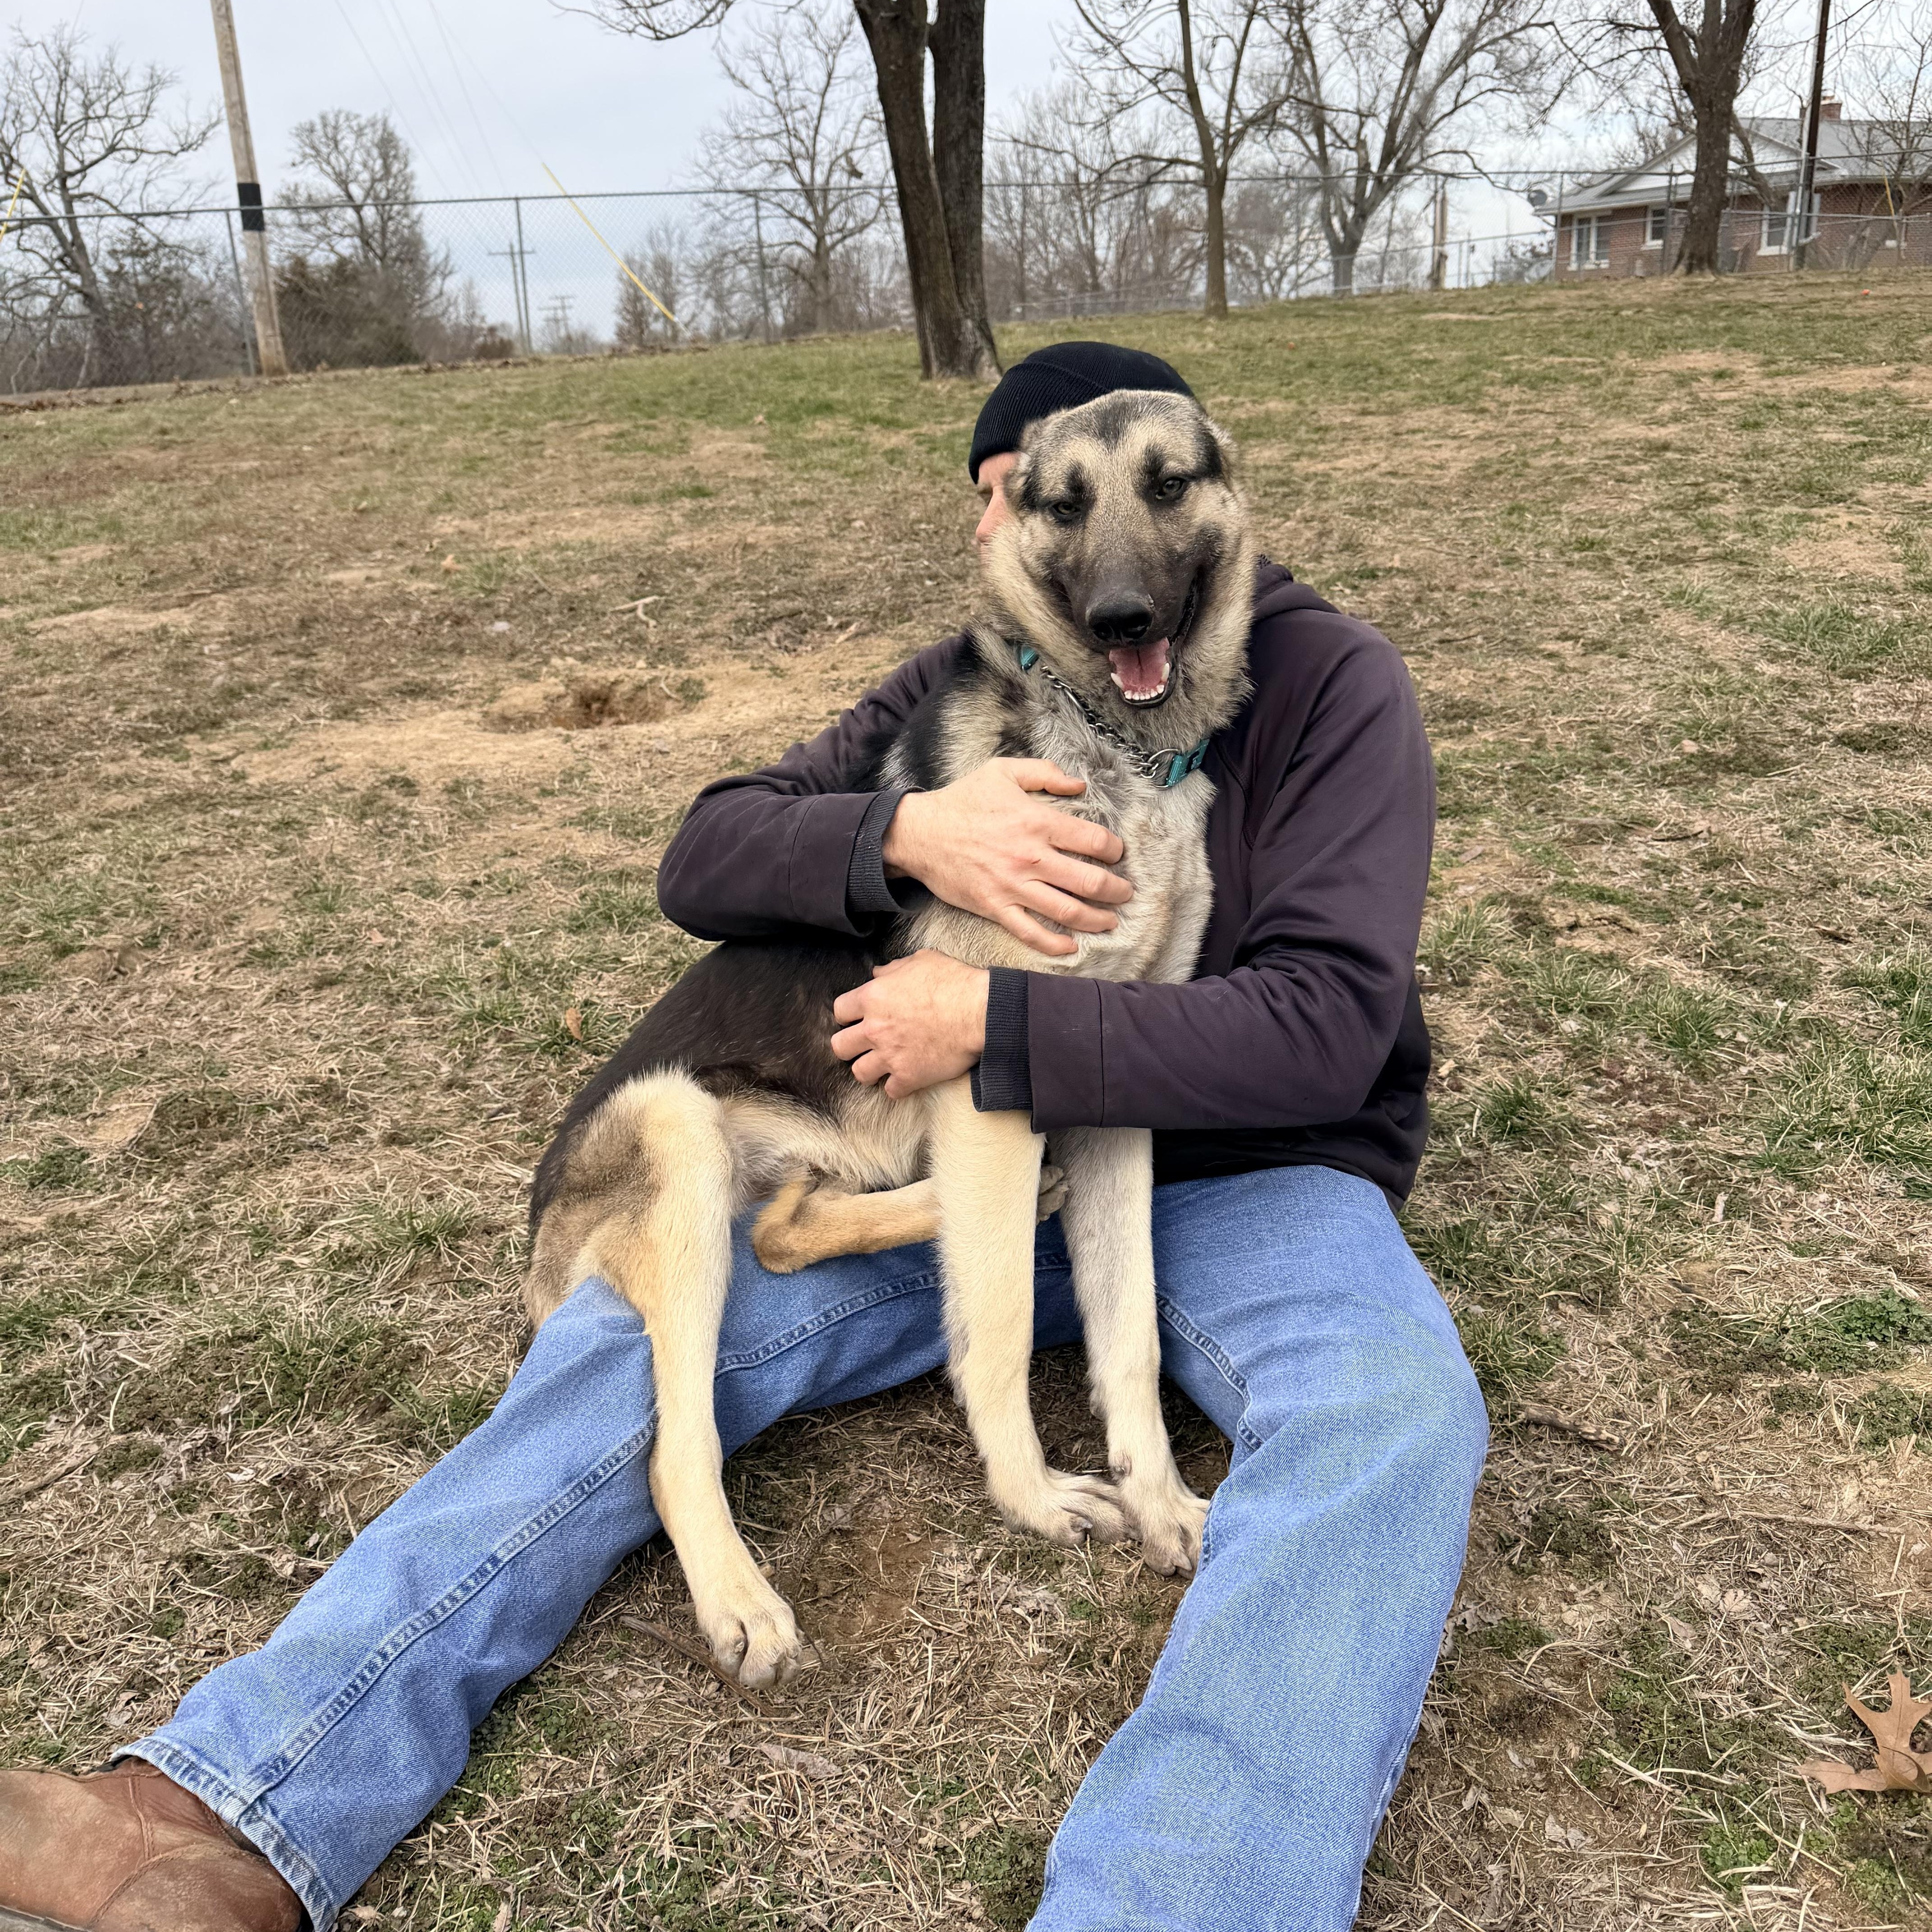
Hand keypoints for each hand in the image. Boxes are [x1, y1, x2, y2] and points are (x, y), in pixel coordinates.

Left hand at [831, 952, 988, 1098]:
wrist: (980, 1012)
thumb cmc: (954, 982)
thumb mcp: (921, 961)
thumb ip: (894, 969)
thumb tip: (878, 973)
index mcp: (873, 997)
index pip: (840, 1010)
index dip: (848, 1015)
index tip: (858, 1018)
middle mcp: (875, 1029)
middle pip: (840, 1047)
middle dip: (851, 1046)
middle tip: (865, 1044)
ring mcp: (890, 1056)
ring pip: (859, 1073)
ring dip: (870, 1069)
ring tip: (882, 1064)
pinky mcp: (909, 1077)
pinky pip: (890, 1091)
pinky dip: (897, 1086)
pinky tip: (906, 1077)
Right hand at [883, 758, 1130, 958]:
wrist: (920, 833)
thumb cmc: (963, 800)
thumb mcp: (1003, 771)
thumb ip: (1045, 773)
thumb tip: (1080, 784)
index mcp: (1037, 822)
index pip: (1093, 840)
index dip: (1114, 850)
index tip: (1117, 854)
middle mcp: (1030, 857)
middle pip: (1089, 881)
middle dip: (1116, 890)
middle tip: (1125, 892)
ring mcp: (1013, 886)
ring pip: (1067, 911)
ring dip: (1096, 919)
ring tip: (1111, 920)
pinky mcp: (995, 907)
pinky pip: (1030, 932)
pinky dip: (1055, 944)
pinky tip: (1072, 946)